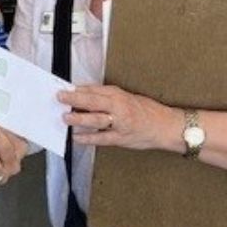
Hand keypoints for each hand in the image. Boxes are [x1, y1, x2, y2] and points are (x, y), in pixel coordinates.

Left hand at [58, 85, 179, 150]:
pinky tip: (77, 138)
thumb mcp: (126, 97)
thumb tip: (83, 93)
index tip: (63, 88)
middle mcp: (119, 107)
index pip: (95, 89)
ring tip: (66, 117)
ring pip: (97, 119)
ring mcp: (120, 124)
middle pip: (94, 101)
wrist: (166, 126)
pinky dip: (88, 138)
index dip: (78, 89)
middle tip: (60, 97)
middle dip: (75, 98)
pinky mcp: (122, 138)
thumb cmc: (146, 110)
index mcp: (119, 95)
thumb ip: (106, 95)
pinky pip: (102, 139)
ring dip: (80, 118)